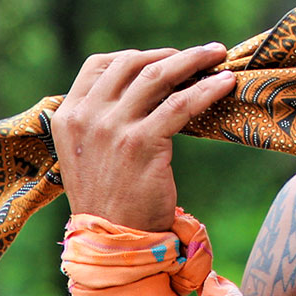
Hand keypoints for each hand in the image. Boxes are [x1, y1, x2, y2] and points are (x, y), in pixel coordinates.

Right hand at [51, 44, 235, 230]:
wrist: (113, 241)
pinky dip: (208, 89)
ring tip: (218, 55)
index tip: (166, 58)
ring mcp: (112, 128)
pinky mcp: (141, 142)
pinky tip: (226, 83)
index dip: (138, 55)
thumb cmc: (111, 195)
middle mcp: (86, 116)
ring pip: (159, 74)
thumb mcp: (92, 150)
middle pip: (134, 63)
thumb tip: (151, 80)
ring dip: (194, 59)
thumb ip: (106, 115)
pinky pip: (181, 103)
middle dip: (173, 54)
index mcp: (69, 115)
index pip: (101, 64)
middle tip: (203, 54)